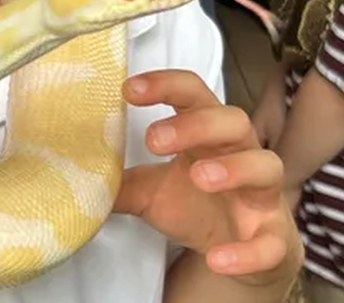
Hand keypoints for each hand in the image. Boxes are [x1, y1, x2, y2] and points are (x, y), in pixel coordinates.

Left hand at [115, 70, 301, 287]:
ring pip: (265, 167)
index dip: (166, 85)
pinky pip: (270, 243)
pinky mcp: (274, 238)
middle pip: (233, 121)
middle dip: (197, 124)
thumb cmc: (195, 204)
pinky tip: (217, 258)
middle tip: (155, 139)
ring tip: (199, 175)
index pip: (194, 95)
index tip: (129, 90)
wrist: (238, 254)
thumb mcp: (150, 192)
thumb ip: (117, 181)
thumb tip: (69, 173)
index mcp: (207, 136)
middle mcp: (241, 155)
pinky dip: (247, 251)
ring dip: (234, 168)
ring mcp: (262, 196)